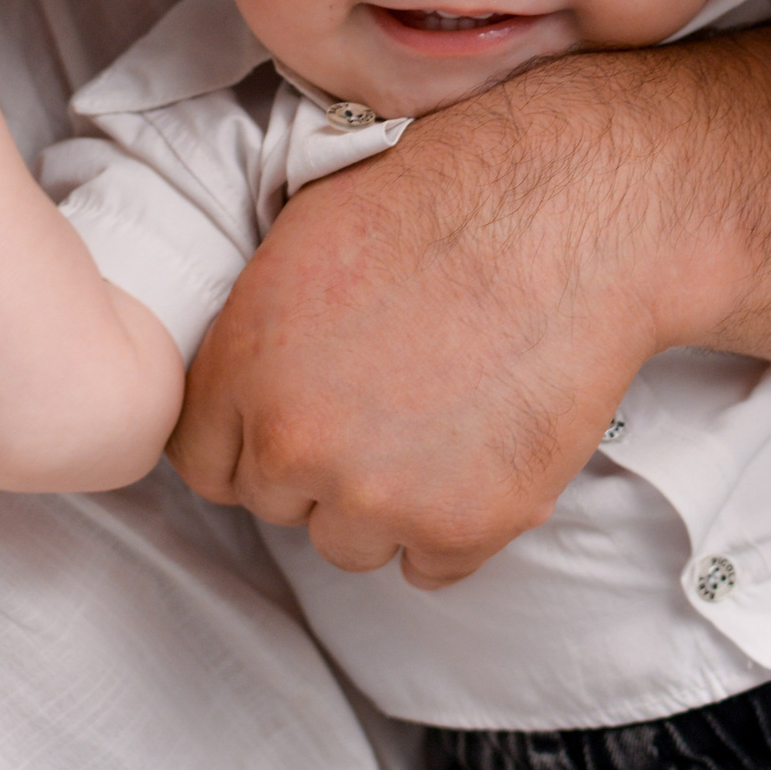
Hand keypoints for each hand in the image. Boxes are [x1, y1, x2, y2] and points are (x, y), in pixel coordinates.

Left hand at [168, 77, 665, 588]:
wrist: (567, 216)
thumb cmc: (445, 201)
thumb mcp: (304, 239)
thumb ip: (254, 335)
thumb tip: (238, 385)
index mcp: (245, 368)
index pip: (202, 463)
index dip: (251, 440)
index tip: (293, 421)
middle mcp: (297, 443)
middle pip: (277, 505)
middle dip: (320, 468)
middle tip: (385, 405)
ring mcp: (380, 495)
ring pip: (350, 545)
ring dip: (384, 506)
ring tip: (438, 423)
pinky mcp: (465, 525)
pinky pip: (430, 568)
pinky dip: (455, 524)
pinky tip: (480, 452)